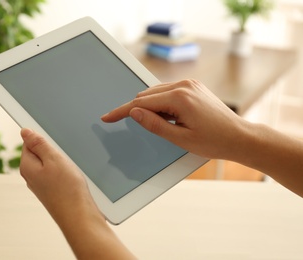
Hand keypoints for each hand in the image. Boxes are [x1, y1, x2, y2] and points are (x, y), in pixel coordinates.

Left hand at [20, 129, 135, 258]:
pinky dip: (65, 172)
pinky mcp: (53, 191)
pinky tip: (73, 177)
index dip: (43, 139)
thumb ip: (38, 143)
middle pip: (39, 153)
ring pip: (49, 164)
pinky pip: (56, 174)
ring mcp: (42, 185)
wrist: (79, 216)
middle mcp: (31, 177)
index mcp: (27, 166)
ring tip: (70, 169)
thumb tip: (25, 131)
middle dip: (52, 151)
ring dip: (60, 162)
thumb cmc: (67, 189)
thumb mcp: (53, 159)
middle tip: (64, 157)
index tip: (54, 143)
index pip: (28, 142)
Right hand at [101, 79, 247, 159]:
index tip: (107, 117)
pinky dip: (161, 103)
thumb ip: (154, 125)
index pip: (141, 102)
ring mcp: (189, 83)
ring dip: (151, 107)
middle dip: (139, 111)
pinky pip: (167, 91)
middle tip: (149, 129)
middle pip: (146, 95)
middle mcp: (183, 85)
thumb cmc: (214, 142)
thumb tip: (134, 113)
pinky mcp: (192, 86)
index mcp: (180, 98)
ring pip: (155, 92)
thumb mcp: (180, 139)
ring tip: (169, 125)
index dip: (122, 111)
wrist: (239, 136)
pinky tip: (171, 117)